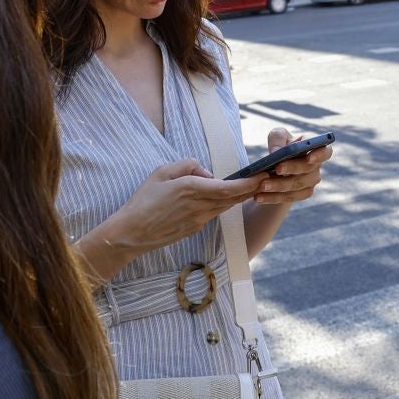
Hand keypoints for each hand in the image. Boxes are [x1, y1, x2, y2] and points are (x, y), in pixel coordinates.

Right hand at [95, 159, 263, 255]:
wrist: (132, 233)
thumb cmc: (143, 200)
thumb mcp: (161, 172)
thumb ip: (186, 165)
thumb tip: (205, 172)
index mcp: (191, 189)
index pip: (229, 187)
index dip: (249, 182)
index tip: (263, 175)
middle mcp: (200, 206)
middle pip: (233, 198)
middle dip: (252, 188)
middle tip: (267, 178)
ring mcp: (199, 220)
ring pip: (225, 206)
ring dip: (239, 196)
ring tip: (252, 185)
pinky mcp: (195, 228)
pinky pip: (213, 213)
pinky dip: (222, 204)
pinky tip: (223, 197)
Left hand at [250, 128, 331, 206]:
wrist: (276, 165)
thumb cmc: (281, 145)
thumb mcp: (278, 136)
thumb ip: (278, 138)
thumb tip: (277, 151)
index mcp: (315, 149)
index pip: (325, 152)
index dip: (319, 155)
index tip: (308, 157)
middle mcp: (316, 167)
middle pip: (308, 170)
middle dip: (292, 169)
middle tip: (276, 169)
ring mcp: (310, 182)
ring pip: (297, 186)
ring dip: (279, 186)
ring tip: (262, 185)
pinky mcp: (301, 194)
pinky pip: (289, 197)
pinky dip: (273, 197)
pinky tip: (259, 197)